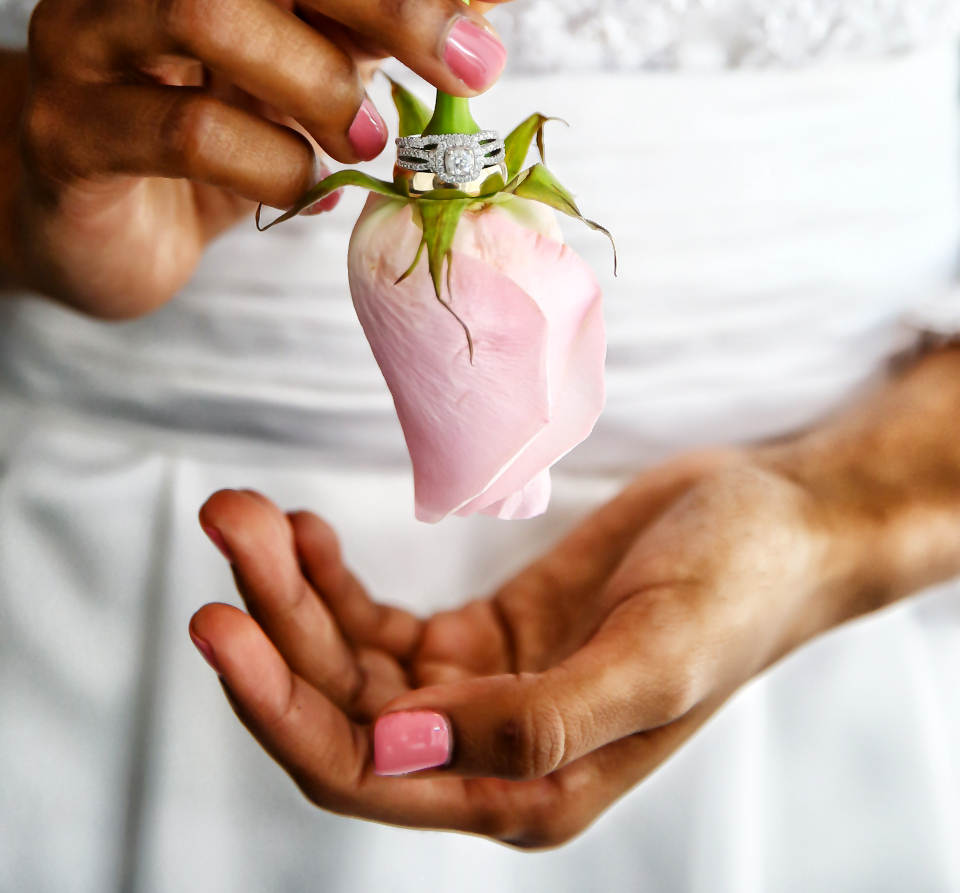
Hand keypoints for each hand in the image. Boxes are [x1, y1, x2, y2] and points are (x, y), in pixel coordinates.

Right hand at [10, 0, 535, 314]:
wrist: (105, 212)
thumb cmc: (217, 108)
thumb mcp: (308, 41)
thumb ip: (375, 6)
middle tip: (474, 63)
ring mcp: (77, 27)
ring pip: (206, 6)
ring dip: (323, 80)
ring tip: (374, 138)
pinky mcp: (65, 128)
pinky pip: (186, 129)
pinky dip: (275, 161)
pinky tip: (308, 183)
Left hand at [189, 350, 959, 846]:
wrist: (779, 522)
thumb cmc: (737, 590)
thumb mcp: (652, 659)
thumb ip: (531, 724)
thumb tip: (394, 752)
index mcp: (527, 791)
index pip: (363, 772)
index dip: (280, 707)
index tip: (220, 623)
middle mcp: (488, 753)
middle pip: (338, 706)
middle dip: (271, 622)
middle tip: (229, 518)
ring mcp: (481, 690)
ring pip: (347, 660)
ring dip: (290, 590)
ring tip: (245, 508)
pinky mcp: (483, 634)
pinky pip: (379, 623)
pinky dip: (331, 580)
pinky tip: (305, 531)